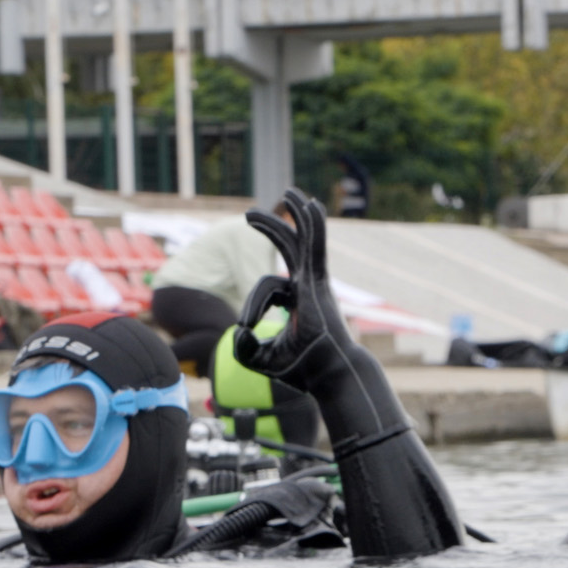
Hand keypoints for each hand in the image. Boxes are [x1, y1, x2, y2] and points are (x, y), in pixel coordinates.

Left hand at [232, 189, 350, 391]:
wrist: (329, 375)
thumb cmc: (302, 371)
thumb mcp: (260, 359)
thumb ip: (243, 348)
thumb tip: (237, 331)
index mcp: (298, 301)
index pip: (267, 288)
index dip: (251, 306)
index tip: (245, 328)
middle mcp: (308, 286)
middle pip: (288, 248)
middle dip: (271, 228)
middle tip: (249, 214)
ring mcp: (314, 282)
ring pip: (300, 241)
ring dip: (293, 217)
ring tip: (286, 192)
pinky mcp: (318, 282)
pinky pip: (314, 246)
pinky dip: (312, 225)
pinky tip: (308, 204)